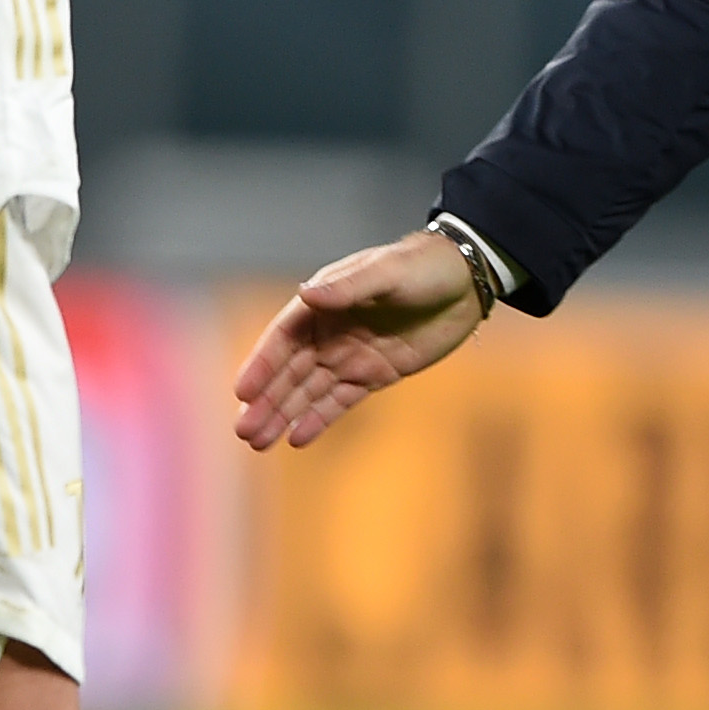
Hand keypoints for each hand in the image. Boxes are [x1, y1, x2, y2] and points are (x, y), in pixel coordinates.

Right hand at [234, 232, 488, 447]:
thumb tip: (306, 295)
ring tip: (258, 443)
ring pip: (309, 391)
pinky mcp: (374, 374)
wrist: (465, 281)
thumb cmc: (422, 266)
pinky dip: (319, 419)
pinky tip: (297, 438)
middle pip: (289, 372)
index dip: (261, 365)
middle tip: (243, 432)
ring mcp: (350, 355)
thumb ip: (347, 288)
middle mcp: (329, 331)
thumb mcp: (386, 272)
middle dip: (266, 401)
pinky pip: (340, 401)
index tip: (242, 392)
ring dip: (284, 415)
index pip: (283, 339)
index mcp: (323, 302)